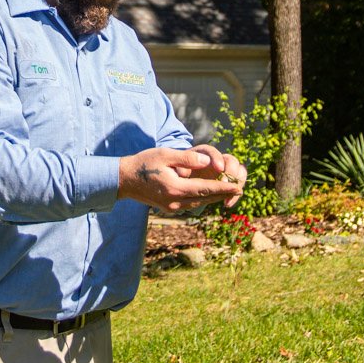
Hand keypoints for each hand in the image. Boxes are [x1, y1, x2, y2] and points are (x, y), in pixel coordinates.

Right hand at [118, 147, 244, 212]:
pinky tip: (208, 194)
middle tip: (240, 190)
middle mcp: (176, 202)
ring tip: (228, 192)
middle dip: (223, 194)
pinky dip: (202, 198)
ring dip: (214, 197)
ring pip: (199, 202)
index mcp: (176, 189)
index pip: (206, 189)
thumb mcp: (165, 155)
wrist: (124, 180)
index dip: (224, 188)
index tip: (238, 187)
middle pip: (206, 198)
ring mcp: (172, 207)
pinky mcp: (168, 207)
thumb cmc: (144, 163)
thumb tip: (207, 161)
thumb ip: (187, 158)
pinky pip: (191, 203)